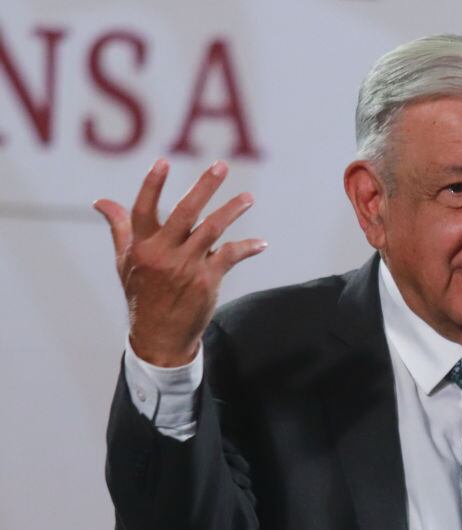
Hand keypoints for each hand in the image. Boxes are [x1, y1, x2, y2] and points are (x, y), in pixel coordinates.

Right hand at [94, 158, 265, 366]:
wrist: (160, 335)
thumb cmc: (142, 294)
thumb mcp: (126, 262)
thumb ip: (120, 228)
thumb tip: (101, 202)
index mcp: (141, 248)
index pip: (143, 210)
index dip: (152, 186)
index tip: (162, 162)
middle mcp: (163, 254)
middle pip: (185, 212)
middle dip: (204, 186)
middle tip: (220, 165)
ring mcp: (186, 266)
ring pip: (212, 229)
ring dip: (232, 211)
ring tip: (248, 198)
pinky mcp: (207, 280)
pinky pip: (230, 256)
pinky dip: (247, 248)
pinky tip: (261, 244)